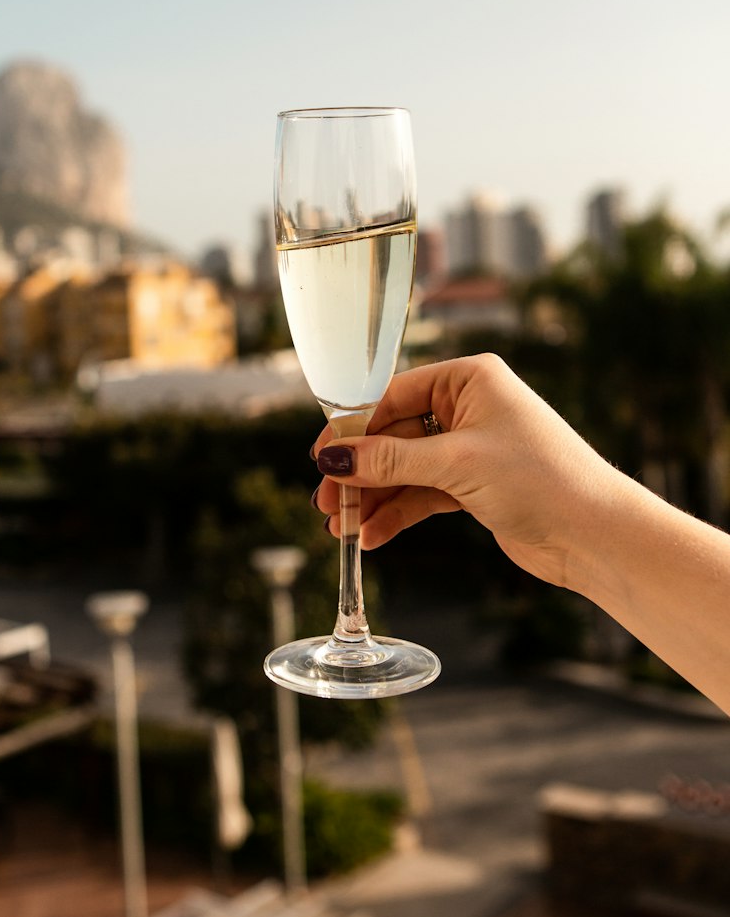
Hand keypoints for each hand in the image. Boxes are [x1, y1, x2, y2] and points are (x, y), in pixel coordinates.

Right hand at [311, 354, 623, 590]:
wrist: (596, 534)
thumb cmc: (540, 479)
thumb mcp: (455, 464)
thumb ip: (389, 461)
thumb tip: (333, 460)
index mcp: (469, 379)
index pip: (392, 395)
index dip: (352, 429)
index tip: (320, 459)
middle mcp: (469, 407)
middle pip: (393, 435)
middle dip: (359, 472)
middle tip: (327, 501)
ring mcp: (471, 448)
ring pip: (404, 469)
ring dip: (373, 498)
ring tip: (342, 528)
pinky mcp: (475, 486)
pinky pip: (423, 494)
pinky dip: (398, 513)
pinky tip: (374, 536)